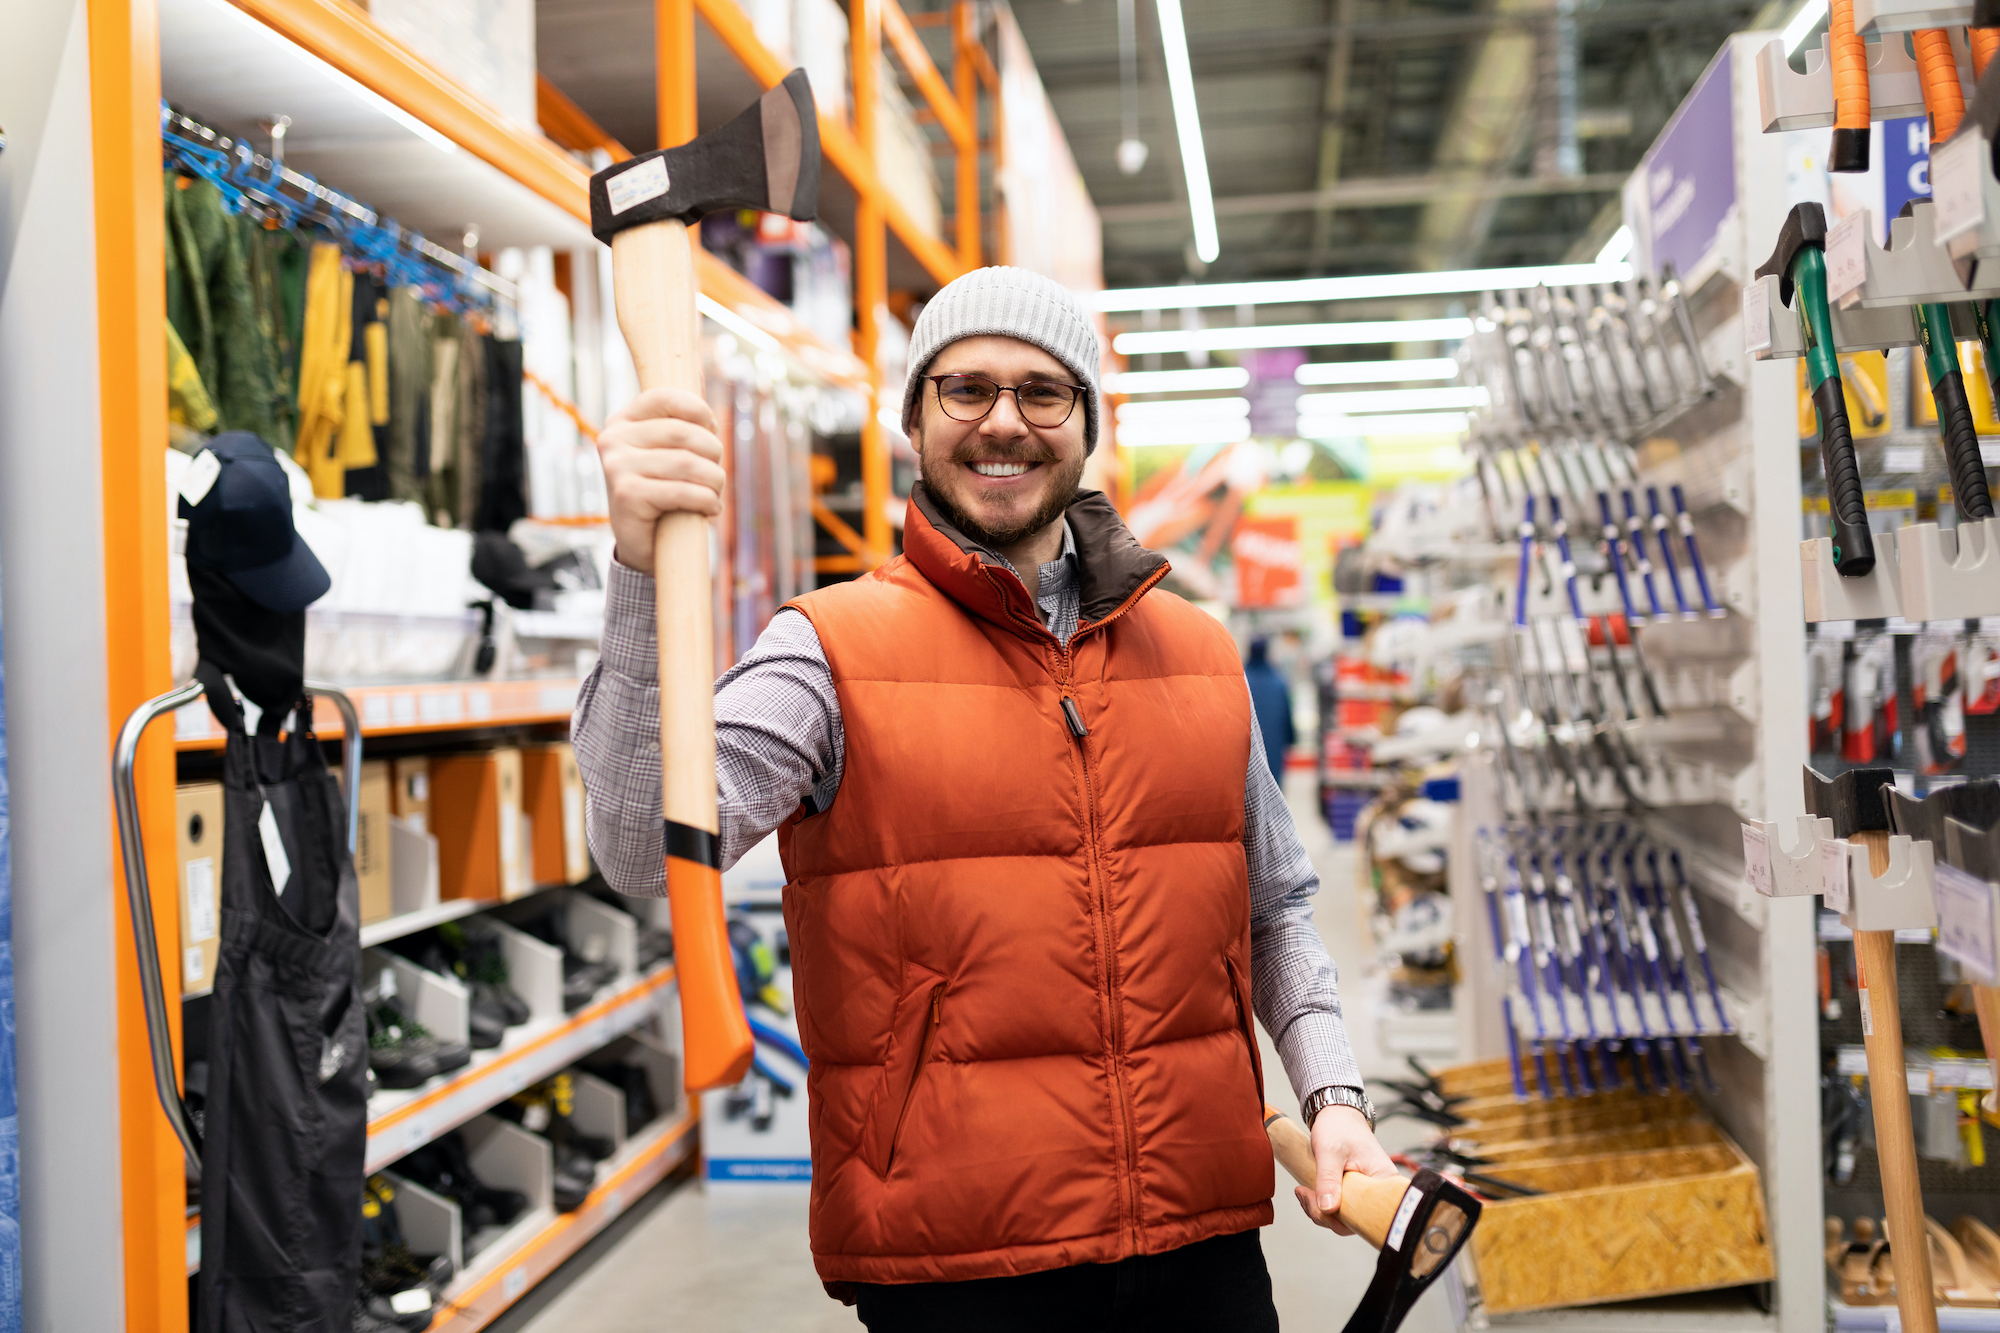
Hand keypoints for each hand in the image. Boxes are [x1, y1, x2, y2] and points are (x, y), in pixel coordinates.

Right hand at [597, 388, 727, 574]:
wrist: (641, 544)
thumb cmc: (662, 494)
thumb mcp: (668, 454)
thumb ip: (681, 428)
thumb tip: (708, 410)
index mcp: (622, 422)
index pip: (665, 397)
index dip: (698, 410)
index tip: (713, 429)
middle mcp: (613, 440)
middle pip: (683, 432)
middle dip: (713, 453)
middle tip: (717, 475)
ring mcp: (617, 466)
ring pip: (687, 463)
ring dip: (714, 481)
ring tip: (715, 494)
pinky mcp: (626, 494)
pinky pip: (682, 491)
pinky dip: (707, 501)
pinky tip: (712, 509)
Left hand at [1294, 1104, 1398, 1234]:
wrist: (1337, 1114)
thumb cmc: (1339, 1127)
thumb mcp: (1330, 1151)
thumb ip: (1328, 1179)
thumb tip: (1328, 1209)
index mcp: (1384, 1181)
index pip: (1368, 1216)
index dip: (1341, 1220)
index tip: (1319, 1207)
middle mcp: (1380, 1191)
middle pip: (1355, 1220)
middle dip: (1325, 1215)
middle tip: (1304, 1195)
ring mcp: (1368, 1193)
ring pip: (1346, 1216)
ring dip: (1320, 1210)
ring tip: (1302, 1193)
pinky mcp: (1357, 1192)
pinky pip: (1341, 1207)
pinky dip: (1323, 1204)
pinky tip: (1307, 1193)